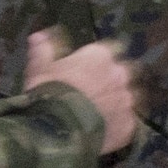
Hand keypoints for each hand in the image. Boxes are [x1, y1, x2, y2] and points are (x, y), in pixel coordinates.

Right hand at [25, 29, 137, 153]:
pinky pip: (125, 122)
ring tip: (100, 114)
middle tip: (93, 93)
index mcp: (100, 55)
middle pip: (122, 74)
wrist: (59, 128)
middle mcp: (119, 73)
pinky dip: (116, 124)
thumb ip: (43, 50)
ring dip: (117, 103)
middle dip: (111, 81)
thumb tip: (38, 36)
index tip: (83, 71)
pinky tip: (102, 131)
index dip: (94, 62)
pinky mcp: (129, 123)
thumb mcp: (39, 69)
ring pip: (127, 98)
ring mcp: (126, 100)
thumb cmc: (49, 91)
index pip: (106, 51)